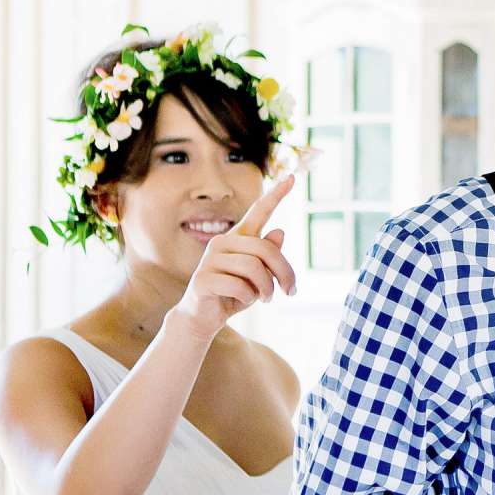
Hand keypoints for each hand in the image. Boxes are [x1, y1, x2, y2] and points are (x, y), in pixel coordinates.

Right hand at [171, 174, 298, 339]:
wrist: (204, 317)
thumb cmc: (234, 293)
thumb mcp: (258, 276)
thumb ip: (267, 256)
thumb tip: (279, 232)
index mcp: (238, 238)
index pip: (258, 211)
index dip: (275, 195)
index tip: (292, 178)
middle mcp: (222, 242)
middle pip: (266, 249)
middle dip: (284, 273)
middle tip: (291, 291)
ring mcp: (210, 259)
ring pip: (254, 268)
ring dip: (266, 289)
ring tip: (265, 298)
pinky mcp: (202, 278)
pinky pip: (239, 286)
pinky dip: (249, 297)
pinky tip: (244, 301)